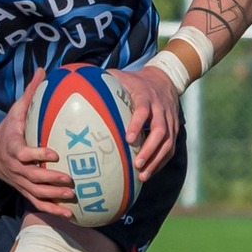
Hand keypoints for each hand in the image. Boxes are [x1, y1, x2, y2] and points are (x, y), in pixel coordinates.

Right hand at [0, 73, 74, 211]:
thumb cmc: (7, 129)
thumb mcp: (15, 110)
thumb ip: (30, 93)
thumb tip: (43, 69)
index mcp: (14, 148)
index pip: (24, 153)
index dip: (37, 154)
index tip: (54, 153)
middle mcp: (16, 168)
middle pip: (32, 177)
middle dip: (50, 179)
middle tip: (69, 178)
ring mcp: (20, 181)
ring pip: (36, 193)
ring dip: (53, 197)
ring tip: (72, 197)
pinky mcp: (24, 190)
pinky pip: (38, 203)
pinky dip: (52, 210)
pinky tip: (69, 215)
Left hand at [110, 66, 178, 181]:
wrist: (165, 78)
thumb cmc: (136, 81)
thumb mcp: (121, 76)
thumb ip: (104, 80)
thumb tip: (78, 83)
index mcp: (145, 96)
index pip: (143, 110)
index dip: (137, 124)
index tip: (128, 139)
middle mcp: (160, 109)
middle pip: (160, 131)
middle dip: (149, 149)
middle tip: (136, 164)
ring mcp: (169, 120)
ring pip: (168, 142)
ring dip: (156, 160)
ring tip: (143, 176)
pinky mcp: (174, 129)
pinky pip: (170, 148)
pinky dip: (161, 162)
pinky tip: (149, 173)